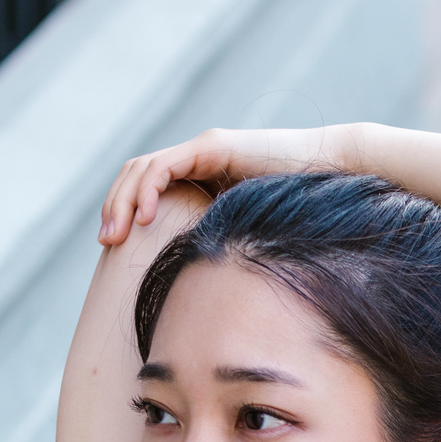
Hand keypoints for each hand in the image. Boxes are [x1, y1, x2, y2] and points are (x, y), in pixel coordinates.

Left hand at [99, 126, 357, 242]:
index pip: (146, 188)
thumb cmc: (300, 211)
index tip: (113, 249)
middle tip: (105, 244)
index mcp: (200, 178)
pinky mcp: (214, 147)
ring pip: (143, 169)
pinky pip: (167, 166)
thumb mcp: (247, 235)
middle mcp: (196, 159)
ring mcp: (203, 150)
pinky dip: (149, 189)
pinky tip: (144, 218)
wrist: (335, 173)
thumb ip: (221, 247)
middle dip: (114, 208)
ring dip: (122, 200)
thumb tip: (201, 293)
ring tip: (116, 234)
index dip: (123, 213)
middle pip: (136, 176)